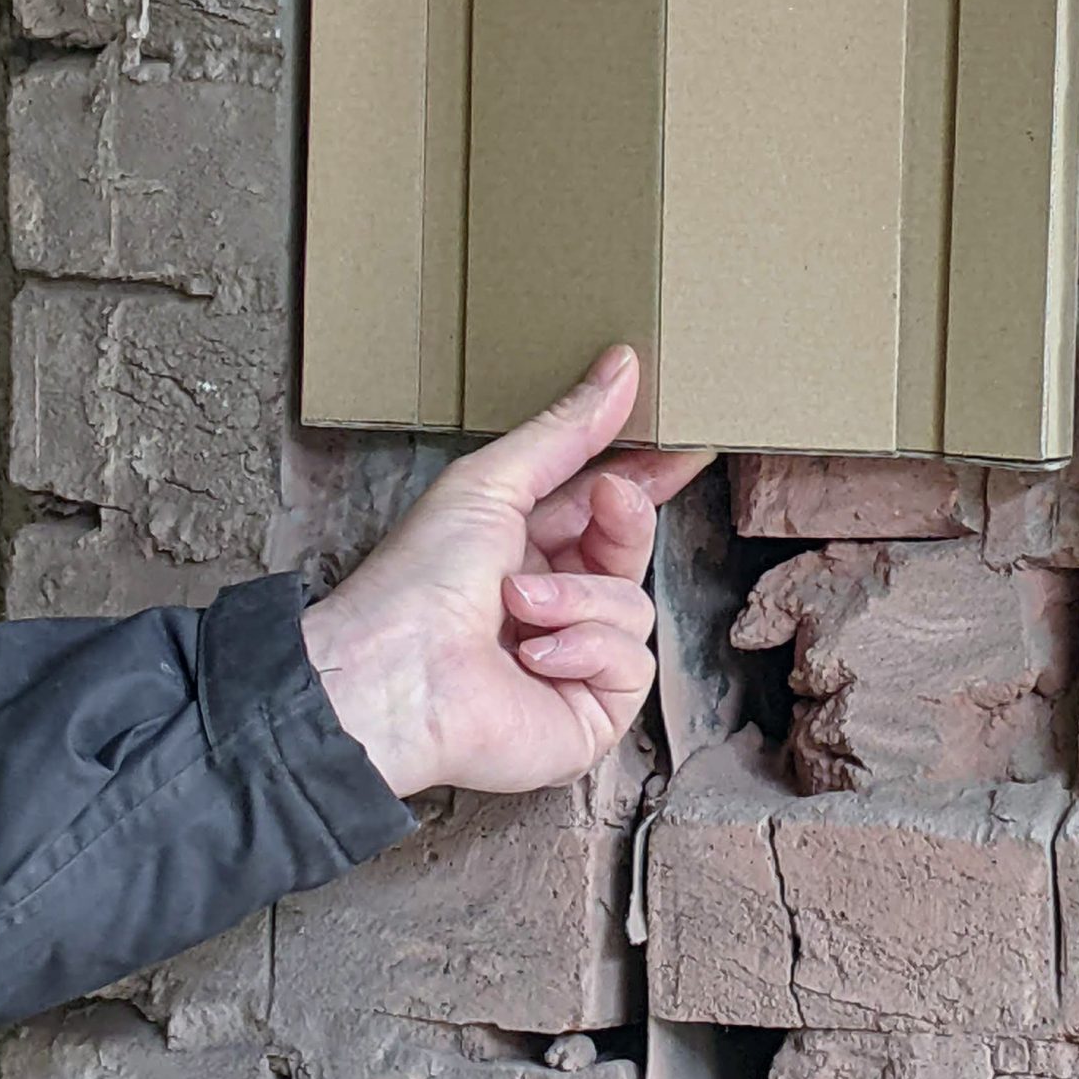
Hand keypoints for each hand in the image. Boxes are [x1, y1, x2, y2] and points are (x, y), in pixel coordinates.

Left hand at [299, 346, 711, 800]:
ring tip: (518, 605)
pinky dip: (582, 650)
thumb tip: (621, 365)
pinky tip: (532, 658)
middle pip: (630, 551)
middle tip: (608, 498)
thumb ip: (565, 430)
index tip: (684, 443)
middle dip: (623, 521)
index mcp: (523, 550)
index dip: (645, 477)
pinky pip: (631, 664)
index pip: (603, 508)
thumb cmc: (419, 582)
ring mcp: (573, 663)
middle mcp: (552, 606)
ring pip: (635, 607)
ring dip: (576, 597)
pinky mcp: (590, 713)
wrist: (394, 677)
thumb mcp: (492, 482)